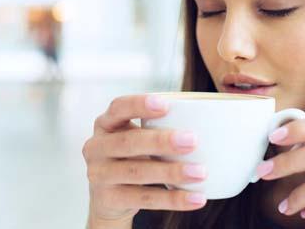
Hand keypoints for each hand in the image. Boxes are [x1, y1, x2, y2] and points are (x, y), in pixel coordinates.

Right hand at [82, 95, 207, 226]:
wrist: (108, 198)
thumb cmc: (132, 156)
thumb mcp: (136, 137)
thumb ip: (159, 126)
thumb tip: (207, 118)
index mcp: (105, 123)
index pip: (118, 108)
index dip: (139, 105)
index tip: (166, 105)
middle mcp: (96, 146)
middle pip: (128, 142)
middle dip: (161, 141)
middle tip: (193, 140)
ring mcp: (99, 174)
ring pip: (137, 172)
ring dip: (171, 172)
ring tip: (200, 172)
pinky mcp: (108, 199)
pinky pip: (144, 199)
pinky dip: (173, 199)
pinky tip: (196, 198)